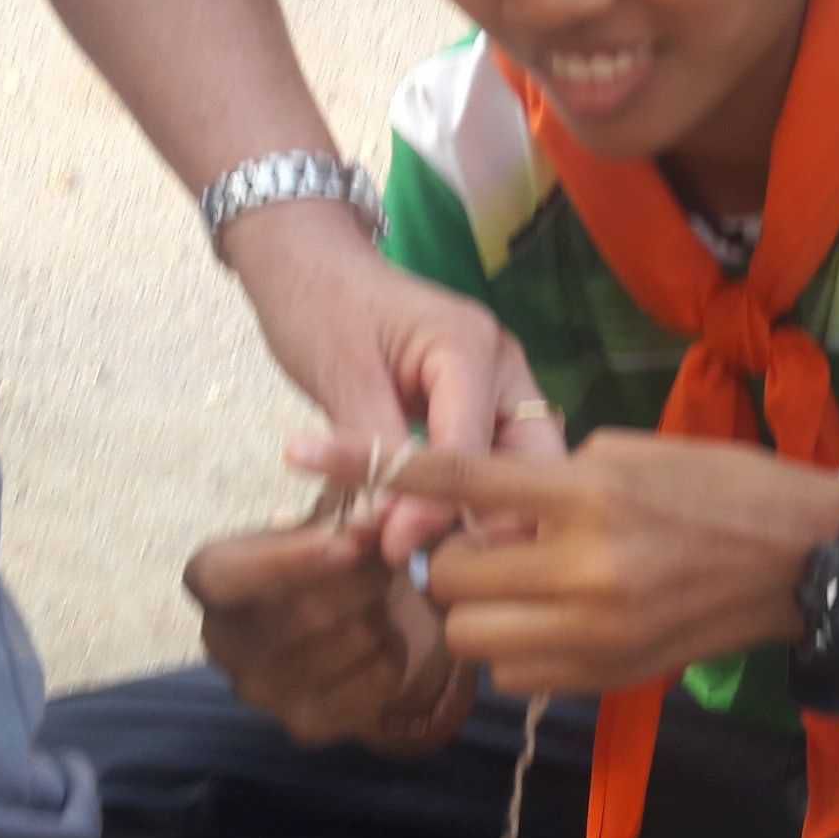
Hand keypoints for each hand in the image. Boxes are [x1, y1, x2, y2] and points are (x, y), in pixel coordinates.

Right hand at [181, 521, 473, 755]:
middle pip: (306, 613)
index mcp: (209, 578)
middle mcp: (221, 643)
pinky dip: (394, 652)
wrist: (337, 621)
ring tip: (376, 601)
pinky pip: (376, 681)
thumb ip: (354, 504)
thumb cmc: (322, 557)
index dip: (291, 559)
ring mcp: (261, 692)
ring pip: (349, 644)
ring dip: (382, 614)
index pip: (229, 576)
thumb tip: (386, 511)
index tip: (350, 542)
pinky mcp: (306, 726)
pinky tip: (379, 640)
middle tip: (390, 558)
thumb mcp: (327, 515)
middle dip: (365, 579)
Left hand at [221, 203, 567, 561]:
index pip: (471, 446)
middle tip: (462, 579)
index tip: (399, 553)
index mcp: (473, 348)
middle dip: (505, 520)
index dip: (437, 507)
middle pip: (532, 460)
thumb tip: (388, 530)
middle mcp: (504, 367)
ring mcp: (500, 387)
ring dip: (496, 517)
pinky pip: (497, 462)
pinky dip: (479, 503)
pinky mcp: (483, 406)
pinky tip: (454, 546)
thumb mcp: (341, 375)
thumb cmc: (317, 304)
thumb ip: (372, 451)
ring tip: (462, 573)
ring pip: (523, 468)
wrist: (306, 258)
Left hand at [291, 430, 838, 697]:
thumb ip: (551, 479)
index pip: (454, 477)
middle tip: (483, 544)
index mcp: (586, 492)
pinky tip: (554, 621)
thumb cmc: (725, 488)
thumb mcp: (633, 455)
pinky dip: (515, 650)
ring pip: (472, 638)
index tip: (302, 447)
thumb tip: (488, 509)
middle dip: (449, 562)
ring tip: (523, 585)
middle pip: (448, 578)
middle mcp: (582, 568)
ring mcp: (594, 634)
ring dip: (479, 612)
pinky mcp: (606, 678)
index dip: (372, 462)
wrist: (806, 563)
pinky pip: (515, 676)